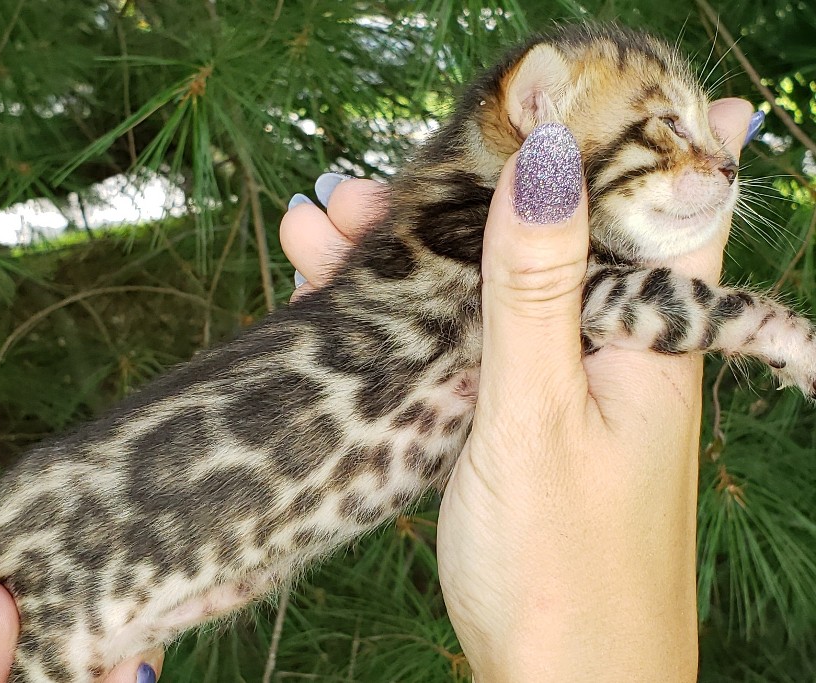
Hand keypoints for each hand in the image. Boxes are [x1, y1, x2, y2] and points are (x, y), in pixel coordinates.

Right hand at [280, 98, 753, 679]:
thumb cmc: (564, 573)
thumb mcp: (536, 418)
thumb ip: (532, 291)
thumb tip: (543, 161)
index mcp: (651, 339)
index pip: (666, 199)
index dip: (618, 134)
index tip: (547, 90)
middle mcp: (609, 351)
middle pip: (544, 239)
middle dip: (459, 200)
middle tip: (366, 192)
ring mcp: (558, 387)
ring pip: (488, 292)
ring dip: (410, 261)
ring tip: (320, 234)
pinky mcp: (513, 422)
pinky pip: (460, 346)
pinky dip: (405, 321)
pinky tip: (335, 305)